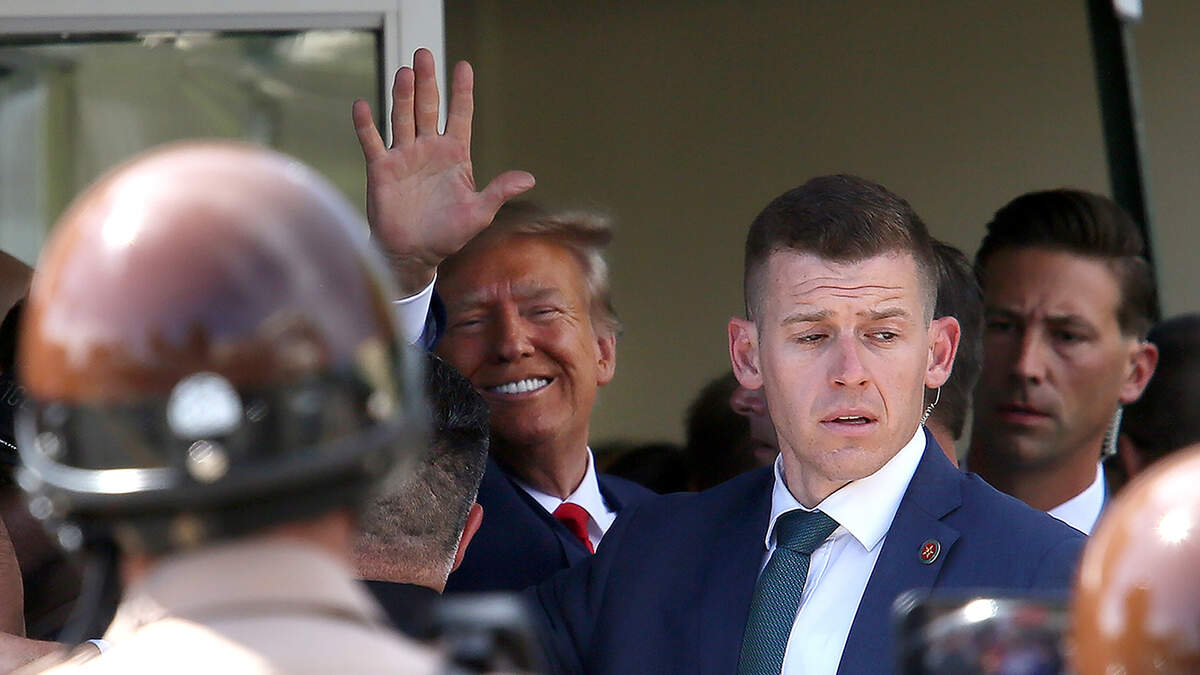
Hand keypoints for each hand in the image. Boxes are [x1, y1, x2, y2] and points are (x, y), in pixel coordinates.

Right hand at [352, 49, 534, 294]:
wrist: (414, 253)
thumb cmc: (448, 234)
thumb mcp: (479, 213)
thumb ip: (499, 191)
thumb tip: (529, 178)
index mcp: (455, 155)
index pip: (460, 115)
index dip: (462, 92)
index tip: (464, 66)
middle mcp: (428, 148)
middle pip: (428, 107)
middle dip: (427, 82)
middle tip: (425, 54)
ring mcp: (404, 156)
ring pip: (402, 117)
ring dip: (402, 95)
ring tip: (405, 72)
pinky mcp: (382, 168)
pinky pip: (372, 141)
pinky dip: (366, 124)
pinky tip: (362, 104)